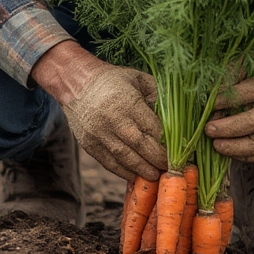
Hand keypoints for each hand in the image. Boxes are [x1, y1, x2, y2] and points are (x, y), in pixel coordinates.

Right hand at [31, 42, 166, 181]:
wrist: (75, 83)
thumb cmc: (112, 80)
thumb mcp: (138, 78)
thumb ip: (156, 94)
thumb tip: (173, 116)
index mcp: (127, 102)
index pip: (152, 128)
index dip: (166, 142)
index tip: (178, 150)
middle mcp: (112, 120)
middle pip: (140, 146)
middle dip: (158, 159)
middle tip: (171, 167)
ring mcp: (99, 134)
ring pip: (125, 158)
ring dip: (143, 170)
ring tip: (156, 175)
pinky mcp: (89, 144)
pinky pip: (109, 163)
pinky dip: (124, 172)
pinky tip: (136, 175)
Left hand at [204, 36, 253, 162]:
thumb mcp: (246, 57)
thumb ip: (229, 74)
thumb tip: (206, 93)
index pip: (250, 93)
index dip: (227, 100)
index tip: (209, 104)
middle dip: (229, 128)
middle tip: (208, 129)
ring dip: (236, 147)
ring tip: (215, 145)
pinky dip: (245, 155)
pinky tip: (227, 151)